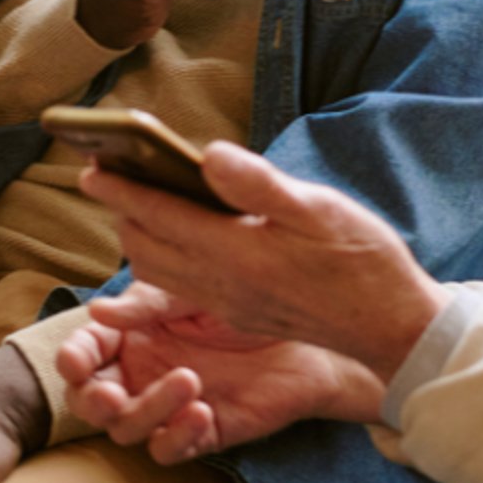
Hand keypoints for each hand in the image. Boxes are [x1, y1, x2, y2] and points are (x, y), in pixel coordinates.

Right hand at [57, 283, 385, 463]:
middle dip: (92, 401)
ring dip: (147, 411)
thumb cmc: (247, 297)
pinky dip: (176, 437)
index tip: (76, 362)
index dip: (72, 359)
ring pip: (128, 429)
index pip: (83, 352)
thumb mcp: (190, 289)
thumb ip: (147, 304)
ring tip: (189, 381)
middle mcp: (142, 372)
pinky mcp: (203, 431)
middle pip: (91, 401)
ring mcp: (169, 405)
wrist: (310, 327)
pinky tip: (201, 412)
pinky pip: (169, 450)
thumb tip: (97, 310)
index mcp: (131, 333)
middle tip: (112, 396)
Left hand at [79, 142, 449, 383]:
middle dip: (120, 211)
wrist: (390, 326)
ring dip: (136, 237)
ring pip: (158, 271)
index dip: (121, 190)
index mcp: (237, 253)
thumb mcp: (319, 208)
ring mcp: (228, 303)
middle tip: (106, 175)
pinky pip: (180, 286)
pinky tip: (172, 236)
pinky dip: (160, 258)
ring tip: (132, 201)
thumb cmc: (362, 259)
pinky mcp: (239, 312)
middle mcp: (222, 284)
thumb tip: (207, 156)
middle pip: (146, 247)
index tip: (91, 166)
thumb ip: (258, 185)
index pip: (160, 216)